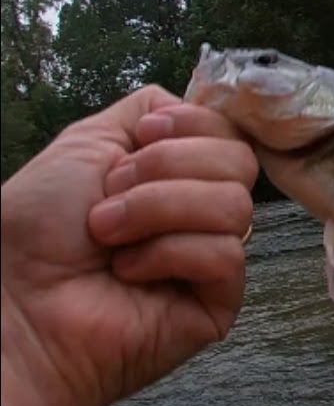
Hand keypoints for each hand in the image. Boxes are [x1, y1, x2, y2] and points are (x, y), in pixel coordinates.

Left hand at [1, 85, 258, 405]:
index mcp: (179, 174)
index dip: (193, 125)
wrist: (14, 298)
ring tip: (108, 236)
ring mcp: (213, 258)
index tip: (141, 140)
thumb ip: (148, 110)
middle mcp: (201, 212)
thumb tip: (191, 104)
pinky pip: (225, 255)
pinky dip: (167, 254)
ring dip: (157, 210)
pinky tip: (128, 272)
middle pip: (239, 161)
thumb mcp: (89, 141)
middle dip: (166, 169)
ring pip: (235, 206)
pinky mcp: (219, 302)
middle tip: (110, 196)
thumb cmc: (36, 230)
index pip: (231, 132)